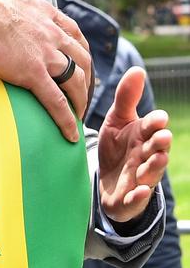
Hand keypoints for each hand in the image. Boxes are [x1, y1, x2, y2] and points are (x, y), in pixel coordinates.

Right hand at [0, 0, 91, 141]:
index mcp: (42, 11)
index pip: (72, 32)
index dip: (79, 49)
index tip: (79, 61)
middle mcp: (51, 32)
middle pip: (81, 59)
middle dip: (86, 78)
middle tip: (81, 93)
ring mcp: (45, 54)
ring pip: (75, 82)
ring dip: (80, 101)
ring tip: (78, 117)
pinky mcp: (32, 73)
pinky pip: (56, 102)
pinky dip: (67, 120)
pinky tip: (70, 134)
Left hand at [98, 66, 171, 221]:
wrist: (107, 182)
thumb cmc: (117, 148)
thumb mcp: (117, 122)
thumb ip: (126, 98)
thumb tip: (137, 69)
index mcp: (143, 136)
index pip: (153, 127)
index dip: (156, 123)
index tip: (158, 118)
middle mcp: (146, 156)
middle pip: (157, 149)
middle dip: (160, 144)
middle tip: (162, 137)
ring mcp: (141, 177)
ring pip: (152, 172)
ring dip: (155, 167)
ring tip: (156, 160)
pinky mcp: (131, 197)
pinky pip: (137, 198)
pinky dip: (139, 195)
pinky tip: (139, 190)